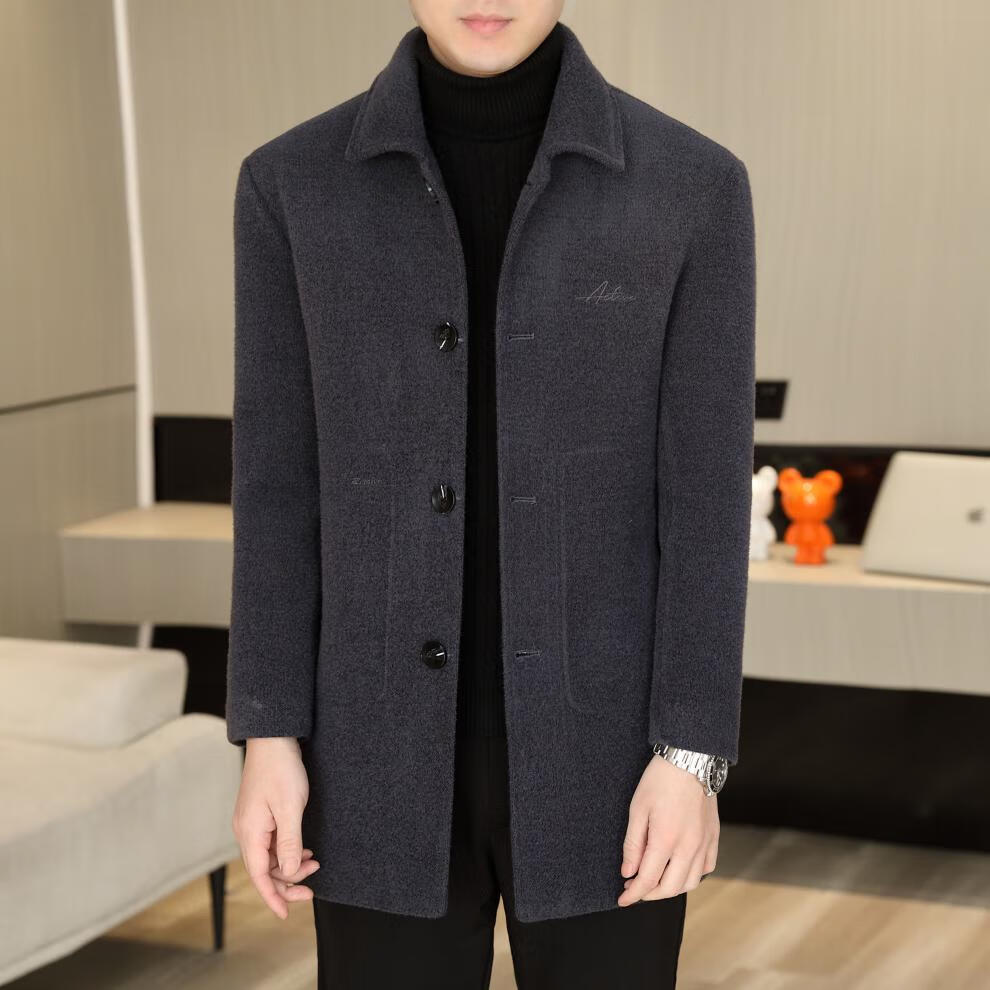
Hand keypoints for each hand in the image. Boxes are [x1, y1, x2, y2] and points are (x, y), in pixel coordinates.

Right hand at [232, 736, 320, 918]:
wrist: (272, 739)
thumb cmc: (281, 770)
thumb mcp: (290, 809)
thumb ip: (289, 843)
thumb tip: (288, 873)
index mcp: (250, 833)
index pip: (259, 876)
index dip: (273, 897)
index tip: (287, 914)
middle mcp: (246, 831)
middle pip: (263, 869)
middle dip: (288, 881)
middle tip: (313, 886)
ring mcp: (251, 822)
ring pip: (268, 856)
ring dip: (289, 864)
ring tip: (313, 861)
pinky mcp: (258, 814)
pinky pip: (270, 842)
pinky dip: (286, 850)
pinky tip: (302, 848)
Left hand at [617, 752, 718, 905]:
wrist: (690, 760)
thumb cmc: (660, 781)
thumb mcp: (637, 809)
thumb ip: (633, 844)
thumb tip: (628, 872)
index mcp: (666, 840)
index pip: (647, 880)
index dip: (633, 894)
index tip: (622, 899)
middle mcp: (688, 847)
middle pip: (669, 888)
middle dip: (649, 894)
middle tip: (634, 888)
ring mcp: (704, 843)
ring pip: (690, 882)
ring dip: (670, 888)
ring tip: (654, 880)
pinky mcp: (713, 837)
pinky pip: (706, 868)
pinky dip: (691, 876)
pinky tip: (679, 869)